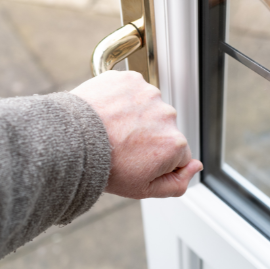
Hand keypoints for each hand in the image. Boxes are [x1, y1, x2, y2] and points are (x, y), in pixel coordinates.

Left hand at [70, 71, 202, 198]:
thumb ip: (177, 183)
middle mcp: (167, 115)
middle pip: (163, 128)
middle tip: (120, 146)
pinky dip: (120, 98)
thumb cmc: (105, 167)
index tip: (136, 161)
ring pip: (147, 107)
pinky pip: (130, 89)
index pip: (178, 153)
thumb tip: (196, 167)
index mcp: (175, 144)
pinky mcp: (129, 79)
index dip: (157, 160)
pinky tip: (107, 112)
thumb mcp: (143, 189)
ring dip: (134, 115)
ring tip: (111, 129)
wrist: (73, 142)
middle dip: (147, 136)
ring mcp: (148, 94)